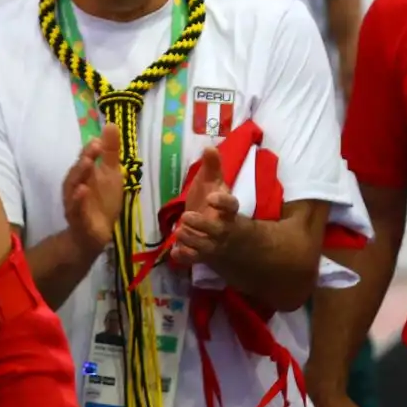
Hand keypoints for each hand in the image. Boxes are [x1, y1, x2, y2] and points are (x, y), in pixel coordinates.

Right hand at [62, 124, 123, 254]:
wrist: (96, 232)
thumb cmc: (102, 200)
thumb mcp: (111, 174)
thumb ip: (110, 152)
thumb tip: (111, 124)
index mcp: (84, 174)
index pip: (86, 158)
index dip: (91, 149)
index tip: (100, 140)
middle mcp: (76, 186)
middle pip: (78, 171)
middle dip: (85, 158)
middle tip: (94, 147)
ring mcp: (75, 202)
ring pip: (73, 188)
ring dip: (79, 175)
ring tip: (88, 163)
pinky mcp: (78, 219)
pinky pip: (76, 209)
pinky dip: (78, 200)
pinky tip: (83, 190)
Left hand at [168, 146, 240, 268]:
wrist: (223, 235)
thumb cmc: (214, 205)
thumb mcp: (213, 184)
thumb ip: (212, 167)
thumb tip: (209, 146)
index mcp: (227, 210)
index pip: (231, 206)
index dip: (223, 202)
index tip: (213, 197)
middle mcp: (222, 228)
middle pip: (217, 230)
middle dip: (203, 225)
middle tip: (187, 217)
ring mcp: (212, 244)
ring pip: (205, 247)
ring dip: (191, 240)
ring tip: (179, 231)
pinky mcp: (201, 255)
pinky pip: (194, 260)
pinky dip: (185, 258)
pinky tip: (176, 253)